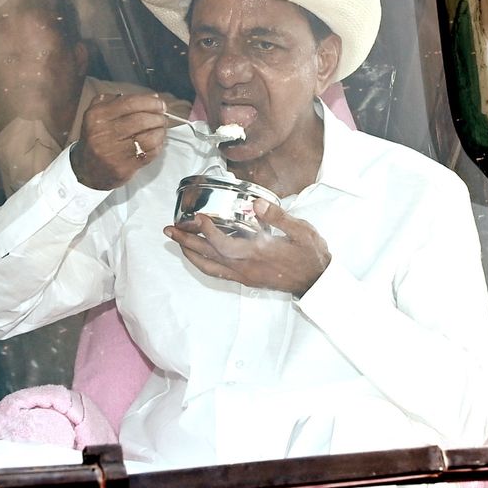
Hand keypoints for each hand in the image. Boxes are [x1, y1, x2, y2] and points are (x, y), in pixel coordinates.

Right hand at [71, 93, 165, 189]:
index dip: (150, 102)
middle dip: (158, 117)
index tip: (160, 104)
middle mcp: (103, 133)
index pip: (130, 103)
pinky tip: (156, 143)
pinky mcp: (123, 167)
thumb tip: (150, 98)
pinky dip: (158, 146)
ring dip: (160, 132)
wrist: (87, 170)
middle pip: (141, 120)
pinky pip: (149, 153)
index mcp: (97, 116)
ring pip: (148, 137)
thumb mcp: (97, 114)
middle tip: (162, 118)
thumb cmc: (97, 138)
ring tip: (160, 130)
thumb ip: (117, 101)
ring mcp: (113, 152)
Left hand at [163, 199, 330, 297]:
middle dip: (187, 242)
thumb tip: (256, 203)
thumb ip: (277, 217)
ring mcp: (245, 276)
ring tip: (177, 241)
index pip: (225, 244)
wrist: (317, 283)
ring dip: (191, 254)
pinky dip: (203, 264)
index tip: (197, 218)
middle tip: (169, 230)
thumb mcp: (301, 231)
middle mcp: (247, 267)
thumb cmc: (311, 255)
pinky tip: (198, 256)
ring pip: (210, 267)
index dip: (208, 232)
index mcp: (259, 253)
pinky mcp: (247, 280)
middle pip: (209, 256)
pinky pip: (219, 273)